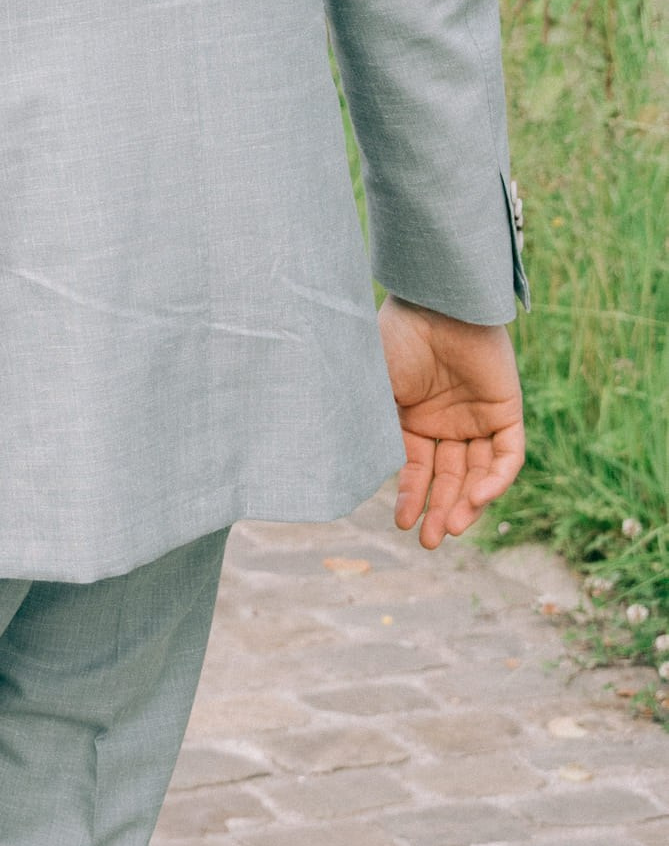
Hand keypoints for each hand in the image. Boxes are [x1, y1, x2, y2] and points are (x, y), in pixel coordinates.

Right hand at [380, 297, 525, 548]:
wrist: (433, 302)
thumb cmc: (393, 340)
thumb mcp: (369, 390)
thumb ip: (363, 428)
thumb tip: (337, 469)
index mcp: (411, 415)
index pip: (416, 468)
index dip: (411, 496)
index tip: (402, 522)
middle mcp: (445, 420)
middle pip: (448, 477)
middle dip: (440, 511)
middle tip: (431, 543)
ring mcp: (477, 415)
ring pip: (478, 472)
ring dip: (467, 502)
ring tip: (453, 528)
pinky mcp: (506, 409)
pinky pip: (508, 455)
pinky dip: (496, 479)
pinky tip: (477, 497)